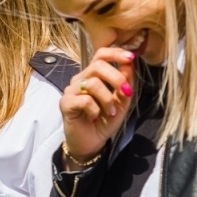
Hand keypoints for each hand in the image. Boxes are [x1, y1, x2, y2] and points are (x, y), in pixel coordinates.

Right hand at [60, 48, 135, 164]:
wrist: (92, 143)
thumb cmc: (105, 121)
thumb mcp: (122, 102)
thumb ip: (125, 84)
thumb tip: (129, 65)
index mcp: (93, 75)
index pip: (101, 54)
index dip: (115, 53)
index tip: (131, 57)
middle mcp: (81, 79)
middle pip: (98, 65)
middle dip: (116, 78)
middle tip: (126, 92)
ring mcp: (71, 90)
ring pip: (93, 83)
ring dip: (107, 99)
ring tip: (110, 112)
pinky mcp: (65, 103)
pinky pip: (85, 100)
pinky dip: (95, 110)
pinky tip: (94, 117)